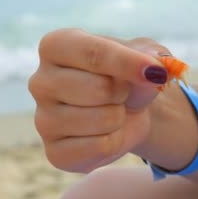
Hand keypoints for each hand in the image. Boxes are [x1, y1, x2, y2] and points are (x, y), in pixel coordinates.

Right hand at [28, 29, 170, 172]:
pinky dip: (116, 141)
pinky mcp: (54, 152)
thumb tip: (156, 68)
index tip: (157, 72)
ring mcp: (42, 120)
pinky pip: (100, 147)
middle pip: (98, 88)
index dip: (128, 63)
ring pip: (103, 120)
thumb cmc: (128, 73)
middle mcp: (40, 81)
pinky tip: (106, 132)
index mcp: (54, 46)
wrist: (128, 108)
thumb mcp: (144, 53)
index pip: (92, 52)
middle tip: (119, 90)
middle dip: (123, 91)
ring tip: (112, 110)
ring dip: (120, 117)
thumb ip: (152, 54)